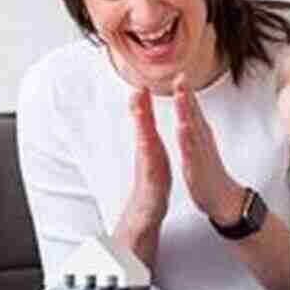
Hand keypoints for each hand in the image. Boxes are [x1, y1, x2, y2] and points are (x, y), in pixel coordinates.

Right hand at [129, 87, 171, 217]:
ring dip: (143, 131)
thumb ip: (146, 128)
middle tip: (137, 91)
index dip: (143, 101)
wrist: (146, 207)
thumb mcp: (150, 149)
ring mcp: (147, 168)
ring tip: (141, 114)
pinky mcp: (152, 184)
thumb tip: (142, 107)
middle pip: (141, 129)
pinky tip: (151, 153)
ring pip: (144, 148)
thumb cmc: (151, 175)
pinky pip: (152, 172)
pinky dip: (152, 162)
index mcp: (149, 143)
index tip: (141, 82)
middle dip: (140, 110)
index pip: (145, 119)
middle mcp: (145, 153)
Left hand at [173, 74, 243, 223]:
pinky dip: (186, 139)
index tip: (179, 73)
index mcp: (201, 133)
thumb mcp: (201, 142)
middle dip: (186, 94)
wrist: (223, 196)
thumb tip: (190, 107)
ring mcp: (200, 151)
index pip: (193, 108)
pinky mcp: (197, 166)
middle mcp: (202, 138)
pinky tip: (182, 128)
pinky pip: (191, 151)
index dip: (186, 90)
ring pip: (192, 127)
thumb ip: (195, 124)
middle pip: (193, 112)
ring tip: (180, 96)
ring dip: (186, 111)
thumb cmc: (209, 169)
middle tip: (180, 76)